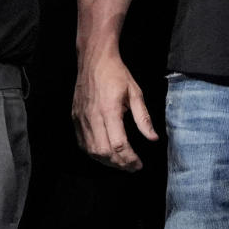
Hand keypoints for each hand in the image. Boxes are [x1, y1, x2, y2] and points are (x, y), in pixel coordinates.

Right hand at [73, 47, 155, 170]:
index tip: (139, 165)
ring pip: (91, 151)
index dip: (130, 159)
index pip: (119, 144)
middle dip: (119, 164)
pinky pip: (82, 143)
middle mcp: (93, 117)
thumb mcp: (135, 93)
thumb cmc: (116, 74)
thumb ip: (143, 118)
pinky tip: (104, 155)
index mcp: (109, 111)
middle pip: (104, 152)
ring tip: (120, 164)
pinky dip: (93, 153)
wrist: (94, 60)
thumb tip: (153, 138)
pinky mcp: (75, 118)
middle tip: (131, 168)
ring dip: (106, 162)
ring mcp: (81, 119)